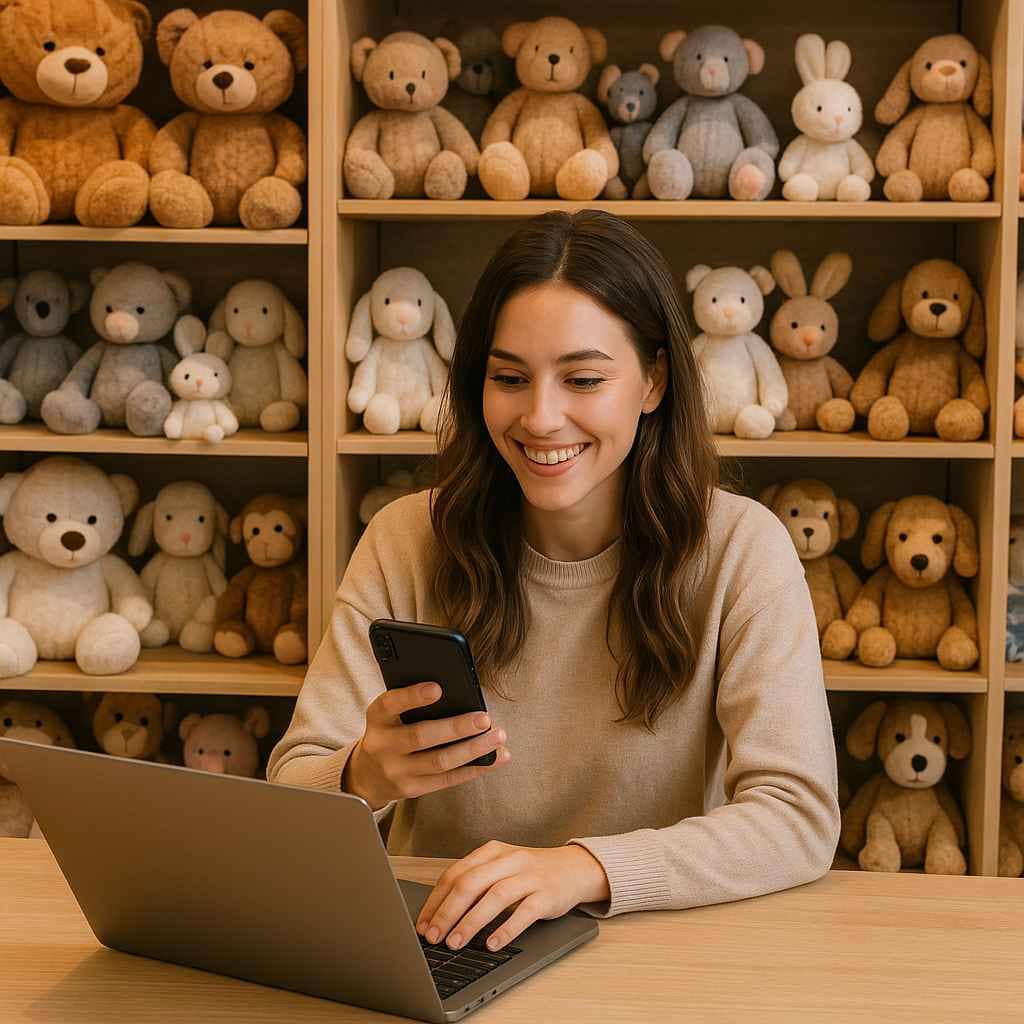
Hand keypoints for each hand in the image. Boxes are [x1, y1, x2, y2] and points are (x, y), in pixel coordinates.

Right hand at [342, 682, 509, 810]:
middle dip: (456, 728)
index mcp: (377, 719)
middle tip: (484, 719)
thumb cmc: (390, 731)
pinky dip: (474, 768)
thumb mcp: (390, 715)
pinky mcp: (412, 789)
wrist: (367, 775)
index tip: (438, 688)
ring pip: (440, 762)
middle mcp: (383, 746)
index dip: (412, 697)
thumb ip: (411, 703)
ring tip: (497, 737)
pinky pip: (447, 779)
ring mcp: (397, 771)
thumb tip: (460, 694)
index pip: (390, 704)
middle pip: (421, 737)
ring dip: (473, 750)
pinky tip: (494, 758)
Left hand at [415, 841, 609, 951]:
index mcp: (492, 851)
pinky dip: (505, 929)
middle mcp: (509, 860)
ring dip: (471, 922)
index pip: (455, 873)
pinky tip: (491, 944)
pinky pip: (524, 912)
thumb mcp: (501, 867)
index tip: (422, 924)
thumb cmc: (530, 872)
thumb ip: (476, 882)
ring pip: (495, 896)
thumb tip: (439, 914)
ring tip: (455, 943)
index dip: (436, 900)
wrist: (575, 868)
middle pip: (471, 883)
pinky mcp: (547, 895)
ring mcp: (530, 876)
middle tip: (433, 937)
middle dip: (447, 912)